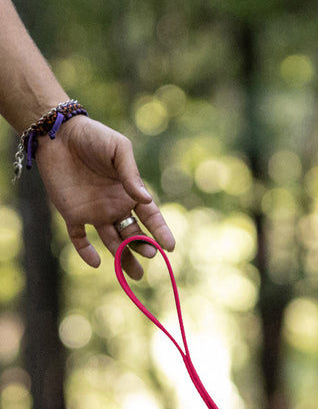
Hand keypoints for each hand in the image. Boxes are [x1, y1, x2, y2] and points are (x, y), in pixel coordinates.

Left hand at [33, 115, 175, 279]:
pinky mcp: (71, 213)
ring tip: (133, 275)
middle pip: (133, 234)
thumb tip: (146, 201)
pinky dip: (86, 251)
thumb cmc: (93, 136)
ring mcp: (94, 211)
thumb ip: (131, 174)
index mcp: (130, 193)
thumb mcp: (118, 149)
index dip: (161, 232)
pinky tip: (96, 262)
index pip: (151, 218)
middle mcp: (115, 206)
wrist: (57, 133)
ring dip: (123, 257)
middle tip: (148, 255)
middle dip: (142, 247)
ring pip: (112, 241)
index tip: (169, 247)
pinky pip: (80, 237)